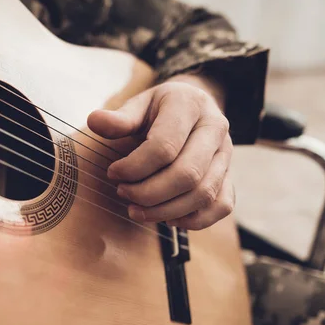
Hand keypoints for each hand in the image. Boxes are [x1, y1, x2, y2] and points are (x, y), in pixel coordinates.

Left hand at [87, 75, 234, 229]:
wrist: (194, 105)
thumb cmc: (160, 109)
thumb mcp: (139, 104)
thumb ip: (120, 118)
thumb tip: (94, 121)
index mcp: (190, 105)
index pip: (164, 147)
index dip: (134, 167)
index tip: (112, 172)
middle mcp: (215, 129)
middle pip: (187, 175)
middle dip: (149, 193)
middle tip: (123, 194)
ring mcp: (226, 155)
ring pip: (203, 195)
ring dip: (166, 211)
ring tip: (136, 210)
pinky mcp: (229, 175)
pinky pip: (221, 206)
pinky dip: (193, 220)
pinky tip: (166, 217)